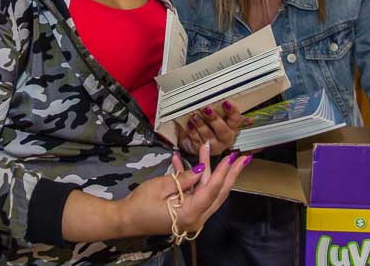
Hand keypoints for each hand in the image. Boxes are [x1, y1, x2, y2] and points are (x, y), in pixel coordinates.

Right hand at [117, 142, 251, 236]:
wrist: (126, 220)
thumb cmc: (140, 205)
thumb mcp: (161, 186)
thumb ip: (184, 178)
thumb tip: (202, 169)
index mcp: (190, 214)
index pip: (212, 189)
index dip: (223, 172)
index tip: (233, 157)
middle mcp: (196, 218)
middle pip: (218, 193)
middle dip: (231, 174)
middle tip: (243, 158)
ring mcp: (193, 216)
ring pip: (208, 191)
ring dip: (208, 170)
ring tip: (209, 149)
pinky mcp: (187, 211)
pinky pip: (196, 192)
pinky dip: (194, 177)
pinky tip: (186, 160)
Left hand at [176, 100, 248, 155]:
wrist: (197, 139)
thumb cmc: (209, 123)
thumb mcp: (215, 114)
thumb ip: (217, 106)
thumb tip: (215, 92)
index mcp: (232, 127)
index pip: (236, 119)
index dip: (232, 111)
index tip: (226, 102)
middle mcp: (225, 138)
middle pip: (223, 130)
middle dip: (214, 119)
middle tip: (207, 109)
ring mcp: (214, 145)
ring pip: (208, 136)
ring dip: (201, 125)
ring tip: (194, 116)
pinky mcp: (201, 149)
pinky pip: (197, 141)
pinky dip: (192, 132)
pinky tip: (189, 125)